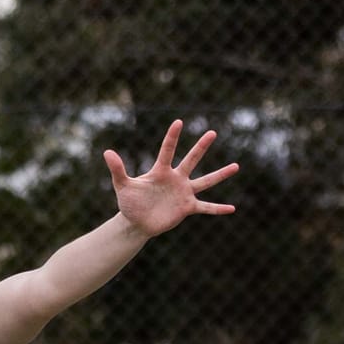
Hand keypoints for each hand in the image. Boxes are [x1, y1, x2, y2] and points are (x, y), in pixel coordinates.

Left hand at [106, 121, 237, 237]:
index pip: (167, 150)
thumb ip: (118, 169)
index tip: (179, 122)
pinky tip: (232, 209)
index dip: (172, 137)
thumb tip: (107, 152)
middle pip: (191, 160)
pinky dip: (218, 209)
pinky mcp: (187, 207)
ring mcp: (183, 192)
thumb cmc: (129, 202)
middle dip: (201, 147)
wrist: (136, 222)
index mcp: (160, 171)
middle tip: (212, 132)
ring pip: (205, 181)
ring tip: (236, 166)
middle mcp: (176, 178)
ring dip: (220, 174)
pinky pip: (206, 207)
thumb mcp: (123, 186)